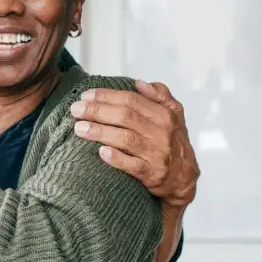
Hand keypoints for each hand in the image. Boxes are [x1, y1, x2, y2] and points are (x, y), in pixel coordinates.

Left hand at [71, 80, 199, 207]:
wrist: (185, 178)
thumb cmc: (172, 141)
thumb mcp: (174, 115)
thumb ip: (160, 96)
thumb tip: (139, 83)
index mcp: (165, 114)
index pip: (130, 100)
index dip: (106, 96)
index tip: (85, 95)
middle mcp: (161, 133)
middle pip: (125, 117)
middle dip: (97, 111)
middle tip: (76, 110)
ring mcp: (157, 154)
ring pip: (125, 139)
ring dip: (100, 132)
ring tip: (79, 128)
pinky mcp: (152, 174)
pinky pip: (133, 166)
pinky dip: (117, 158)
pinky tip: (101, 152)